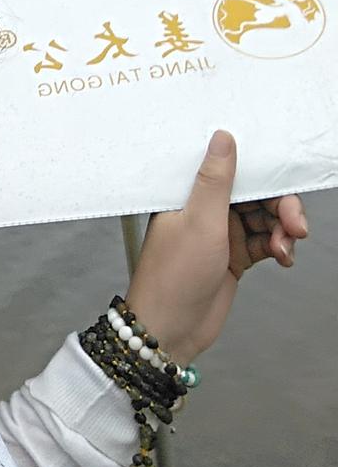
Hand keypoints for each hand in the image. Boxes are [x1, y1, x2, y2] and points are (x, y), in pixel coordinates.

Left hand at [122, 129, 307, 364]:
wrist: (171, 329)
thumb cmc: (173, 276)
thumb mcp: (200, 221)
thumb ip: (215, 180)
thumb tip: (222, 138)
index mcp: (188, 194)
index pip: (231, 169)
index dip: (260, 171)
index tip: (285, 177)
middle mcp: (204, 209)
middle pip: (255, 193)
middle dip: (280, 206)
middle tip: (295, 224)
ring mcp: (220, 233)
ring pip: (264, 218)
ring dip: (281, 230)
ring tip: (284, 248)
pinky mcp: (233, 255)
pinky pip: (265, 241)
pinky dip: (278, 247)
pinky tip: (282, 257)